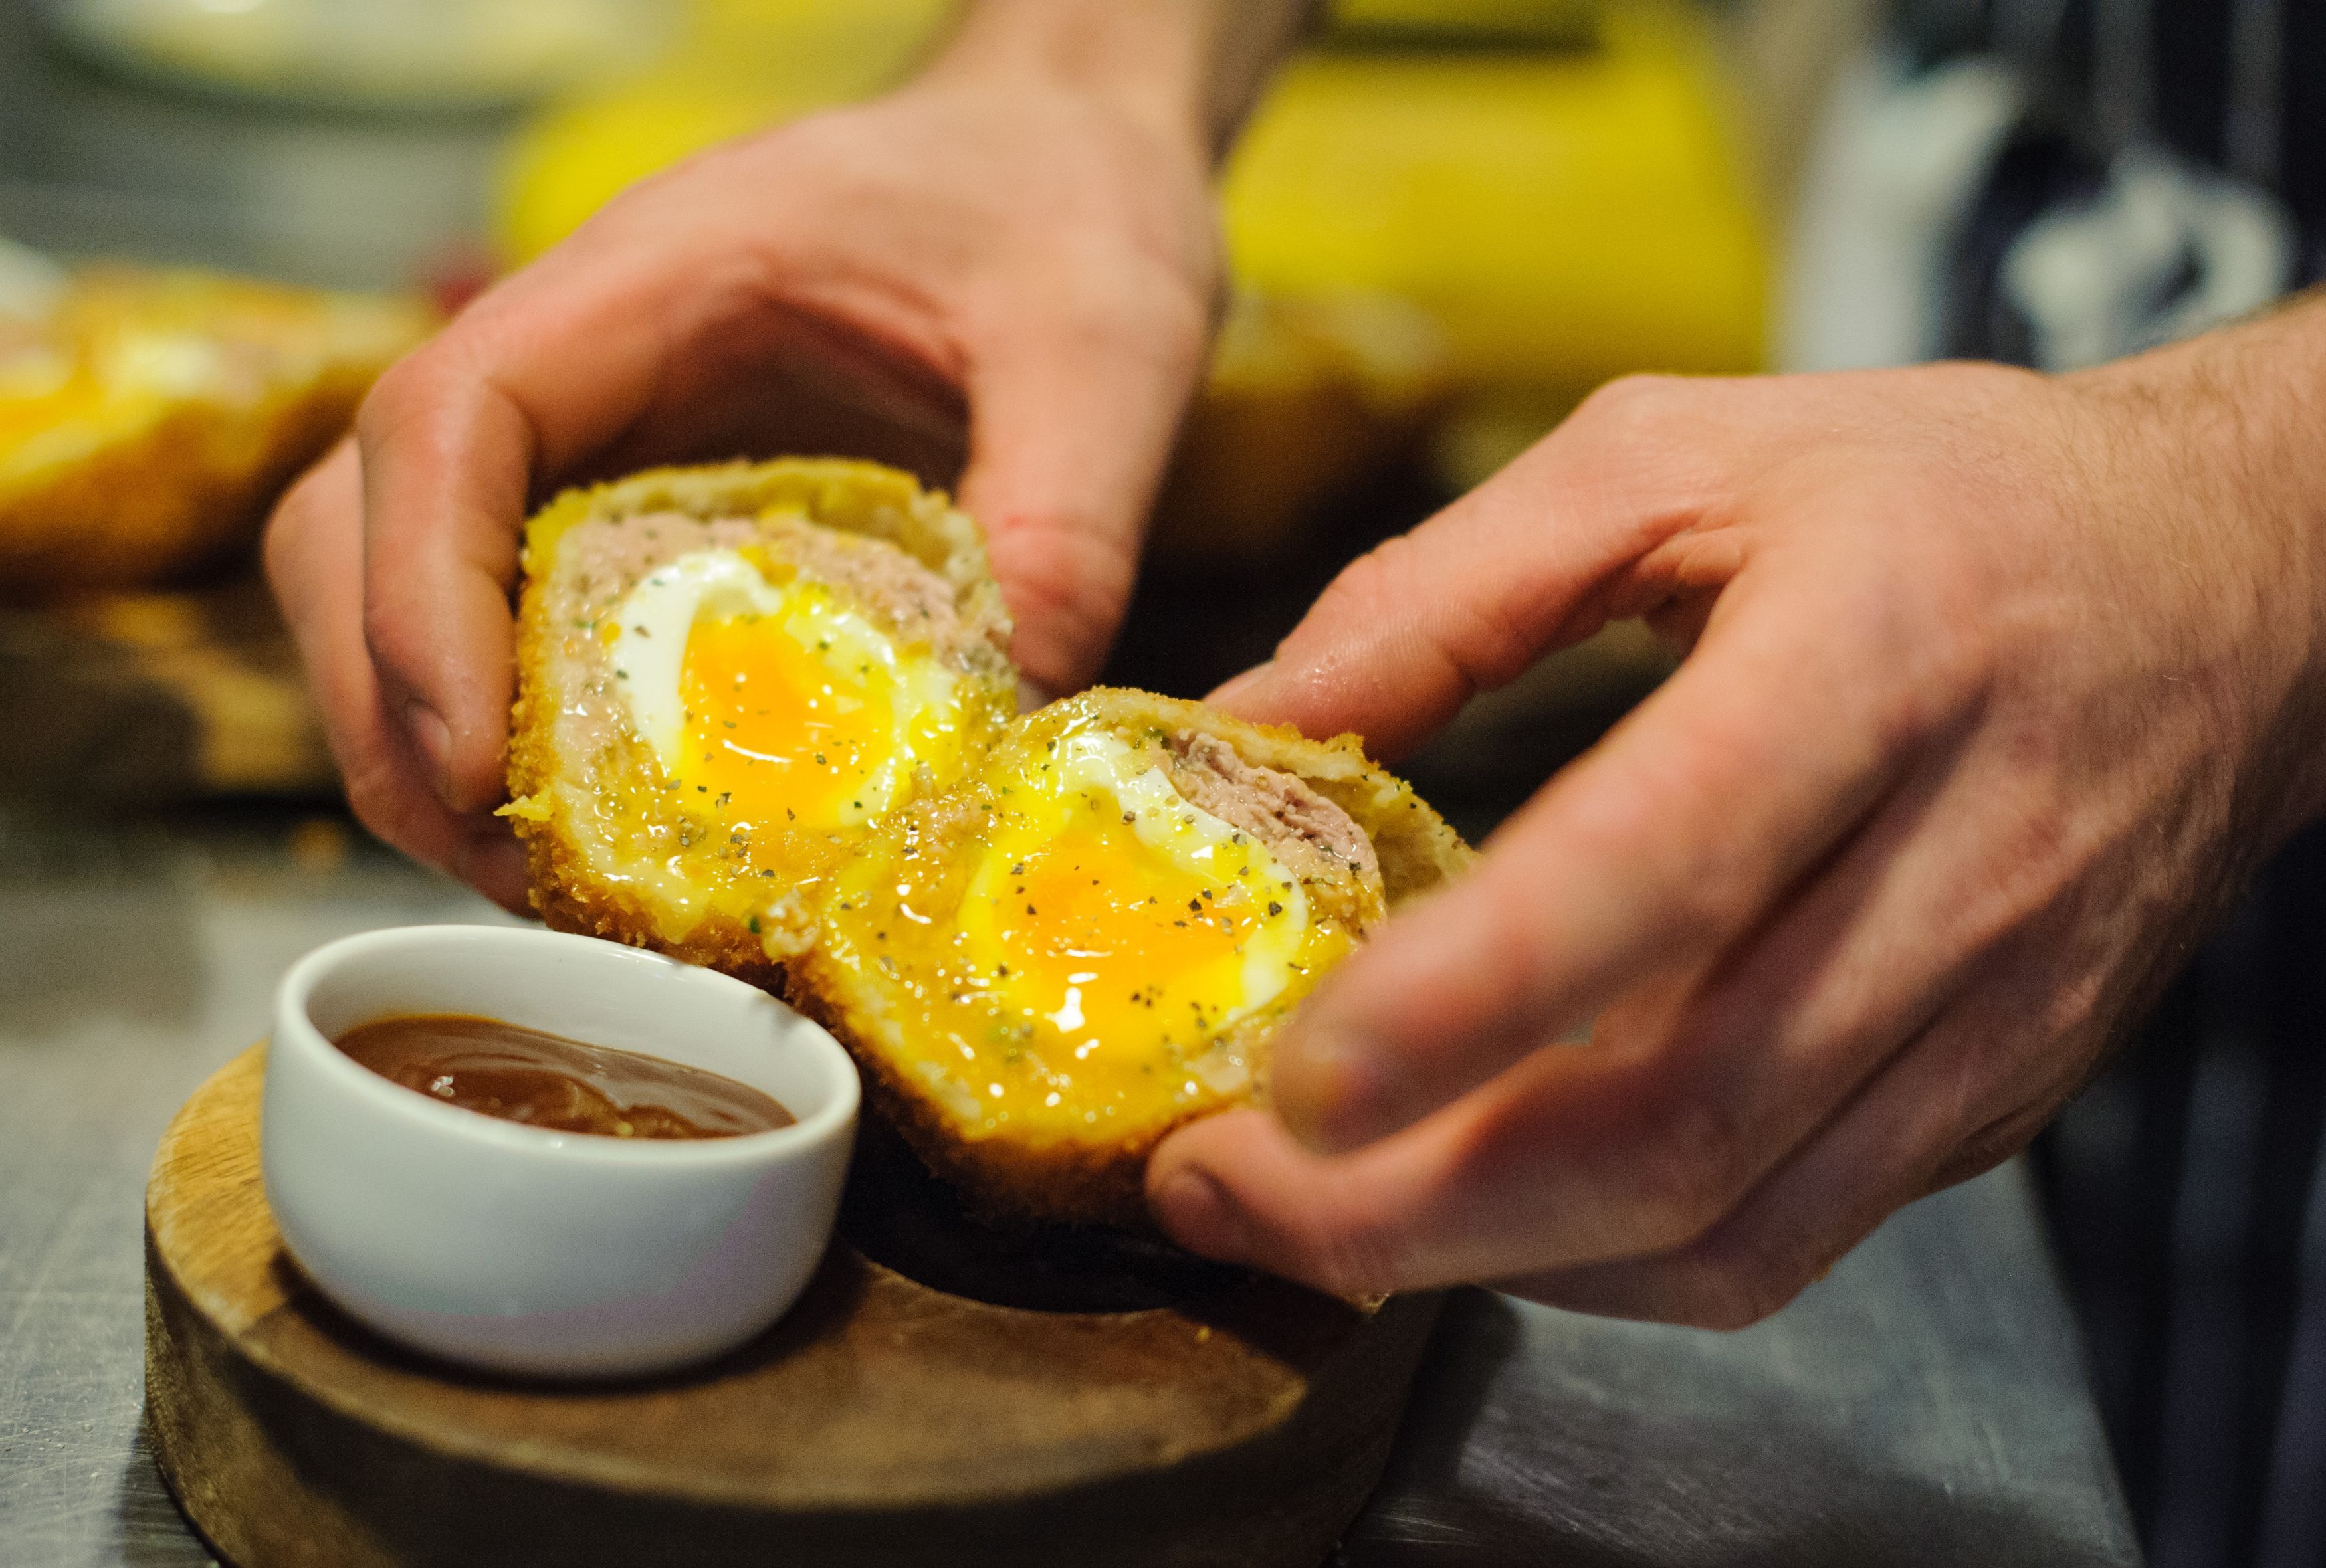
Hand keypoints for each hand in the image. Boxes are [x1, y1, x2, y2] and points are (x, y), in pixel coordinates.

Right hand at [266, 45, 1222, 905]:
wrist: (1067, 153)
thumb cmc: (1065, 205)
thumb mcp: (1104, 349)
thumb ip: (1067, 522)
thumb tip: (1007, 731)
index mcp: (662, 277)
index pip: (454, 416)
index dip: (422, 594)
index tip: (478, 759)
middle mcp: (589, 356)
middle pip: (365, 520)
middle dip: (399, 709)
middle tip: (516, 873)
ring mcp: (598, 432)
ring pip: (410, 583)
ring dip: (444, 748)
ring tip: (569, 891)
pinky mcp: (640, 506)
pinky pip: (524, 621)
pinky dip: (539, 740)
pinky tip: (629, 838)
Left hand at [1147, 319, 2325, 1324]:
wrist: (2221, 593)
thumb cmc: (1938, 497)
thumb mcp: (1683, 450)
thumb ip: (1450, 581)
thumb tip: (1247, 711)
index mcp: (1871, 662)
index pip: (1668, 863)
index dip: (1472, 997)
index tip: (1290, 1077)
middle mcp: (1949, 871)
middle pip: (1682, 1122)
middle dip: (1418, 1205)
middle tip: (1217, 1192)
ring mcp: (1984, 1020)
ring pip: (1723, 1226)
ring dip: (1482, 1261)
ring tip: (1294, 1219)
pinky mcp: (1984, 1102)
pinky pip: (1776, 1236)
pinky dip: (1593, 1256)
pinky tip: (1464, 1203)